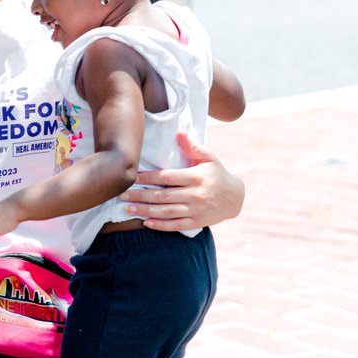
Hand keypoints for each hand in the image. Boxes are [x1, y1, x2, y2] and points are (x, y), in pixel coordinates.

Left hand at [122, 132, 244, 231]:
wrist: (235, 198)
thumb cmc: (217, 174)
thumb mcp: (209, 157)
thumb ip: (192, 146)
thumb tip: (179, 132)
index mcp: (196, 177)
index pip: (167, 177)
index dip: (149, 177)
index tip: (133, 177)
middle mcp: (195, 195)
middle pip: (163, 196)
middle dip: (141, 195)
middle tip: (122, 195)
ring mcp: (196, 210)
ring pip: (166, 212)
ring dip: (145, 210)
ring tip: (128, 208)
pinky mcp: (196, 222)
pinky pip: (175, 225)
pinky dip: (160, 225)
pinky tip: (145, 222)